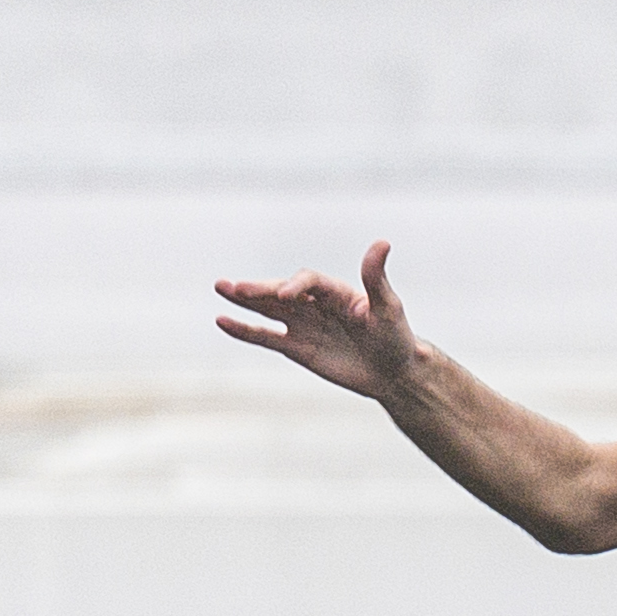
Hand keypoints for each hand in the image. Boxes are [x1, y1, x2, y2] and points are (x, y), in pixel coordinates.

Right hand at [214, 240, 422, 399]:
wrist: (394, 373)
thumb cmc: (396, 337)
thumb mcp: (388, 307)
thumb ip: (376, 277)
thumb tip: (382, 242)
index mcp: (335, 291)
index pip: (309, 281)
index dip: (297, 286)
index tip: (287, 296)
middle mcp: (314, 304)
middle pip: (280, 292)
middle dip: (258, 289)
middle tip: (232, 286)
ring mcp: (303, 325)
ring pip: (268, 309)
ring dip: (244, 300)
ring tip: (220, 287)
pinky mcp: (296, 347)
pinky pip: (266, 337)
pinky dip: (245, 330)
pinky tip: (222, 321)